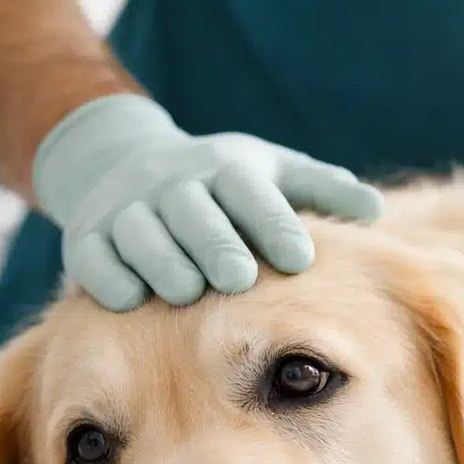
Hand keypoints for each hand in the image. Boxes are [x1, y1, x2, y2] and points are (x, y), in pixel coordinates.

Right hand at [33, 95, 383, 310]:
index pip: (251, 192)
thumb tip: (377, 210)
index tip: (300, 259)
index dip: (273, 223)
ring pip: (139, 232)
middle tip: (237, 279)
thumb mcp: (274, 174)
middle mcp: (172, 184)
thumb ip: (323, 192)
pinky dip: (107, 276)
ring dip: (160, 260)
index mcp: (226, 168)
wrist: (120, 163)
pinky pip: (92, 256)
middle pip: (193, 211)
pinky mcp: (86, 238)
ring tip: (185, 292)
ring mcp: (125, 210)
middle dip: (213, 242)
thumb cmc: (223, 184)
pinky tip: (128, 299)